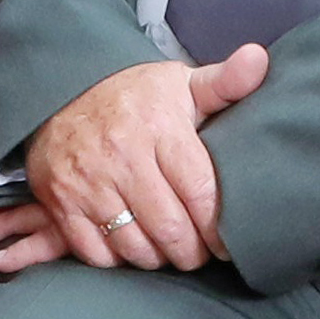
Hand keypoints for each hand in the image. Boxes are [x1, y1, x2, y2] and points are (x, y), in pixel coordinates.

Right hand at [17, 42, 267, 274]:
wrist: (60, 92)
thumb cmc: (134, 97)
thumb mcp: (180, 83)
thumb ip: (225, 81)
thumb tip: (259, 59)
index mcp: (159, 126)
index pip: (200, 192)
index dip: (218, 228)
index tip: (226, 242)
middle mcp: (122, 155)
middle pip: (171, 228)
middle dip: (192, 252)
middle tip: (199, 252)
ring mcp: (88, 182)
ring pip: (135, 247)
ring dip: (158, 258)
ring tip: (168, 249)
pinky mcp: (60, 202)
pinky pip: (97, 254)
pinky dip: (118, 259)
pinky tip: (131, 244)